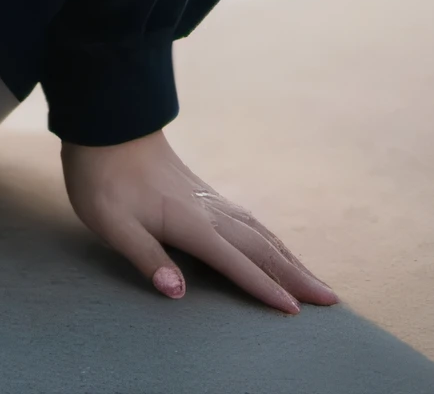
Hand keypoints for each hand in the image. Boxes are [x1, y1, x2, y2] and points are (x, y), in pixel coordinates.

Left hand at [62, 130, 337, 313]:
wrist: (105, 121)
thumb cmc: (102, 175)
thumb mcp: (111, 222)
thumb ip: (145, 256)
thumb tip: (177, 293)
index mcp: (189, 223)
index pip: (235, 262)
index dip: (263, 288)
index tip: (296, 313)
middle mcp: (207, 211)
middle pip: (259, 247)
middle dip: (295, 275)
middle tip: (331, 299)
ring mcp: (206, 198)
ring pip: (258, 231)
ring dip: (288, 256)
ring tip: (315, 278)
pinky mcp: (200, 190)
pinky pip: (247, 218)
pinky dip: (269, 237)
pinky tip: (271, 242)